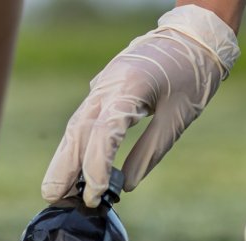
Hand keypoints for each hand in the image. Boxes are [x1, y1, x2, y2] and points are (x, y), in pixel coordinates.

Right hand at [42, 5, 239, 206]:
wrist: (192, 36)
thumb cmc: (192, 76)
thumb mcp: (178, 118)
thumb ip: (150, 151)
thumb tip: (125, 185)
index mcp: (129, 88)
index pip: (103, 134)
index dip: (94, 167)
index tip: (93, 196)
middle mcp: (107, 86)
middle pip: (77, 130)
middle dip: (63, 167)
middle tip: (53, 198)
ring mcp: (102, 85)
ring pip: (76, 126)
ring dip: (65, 159)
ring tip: (58, 190)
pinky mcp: (103, 89)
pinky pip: (84, 120)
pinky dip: (77, 145)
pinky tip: (74, 167)